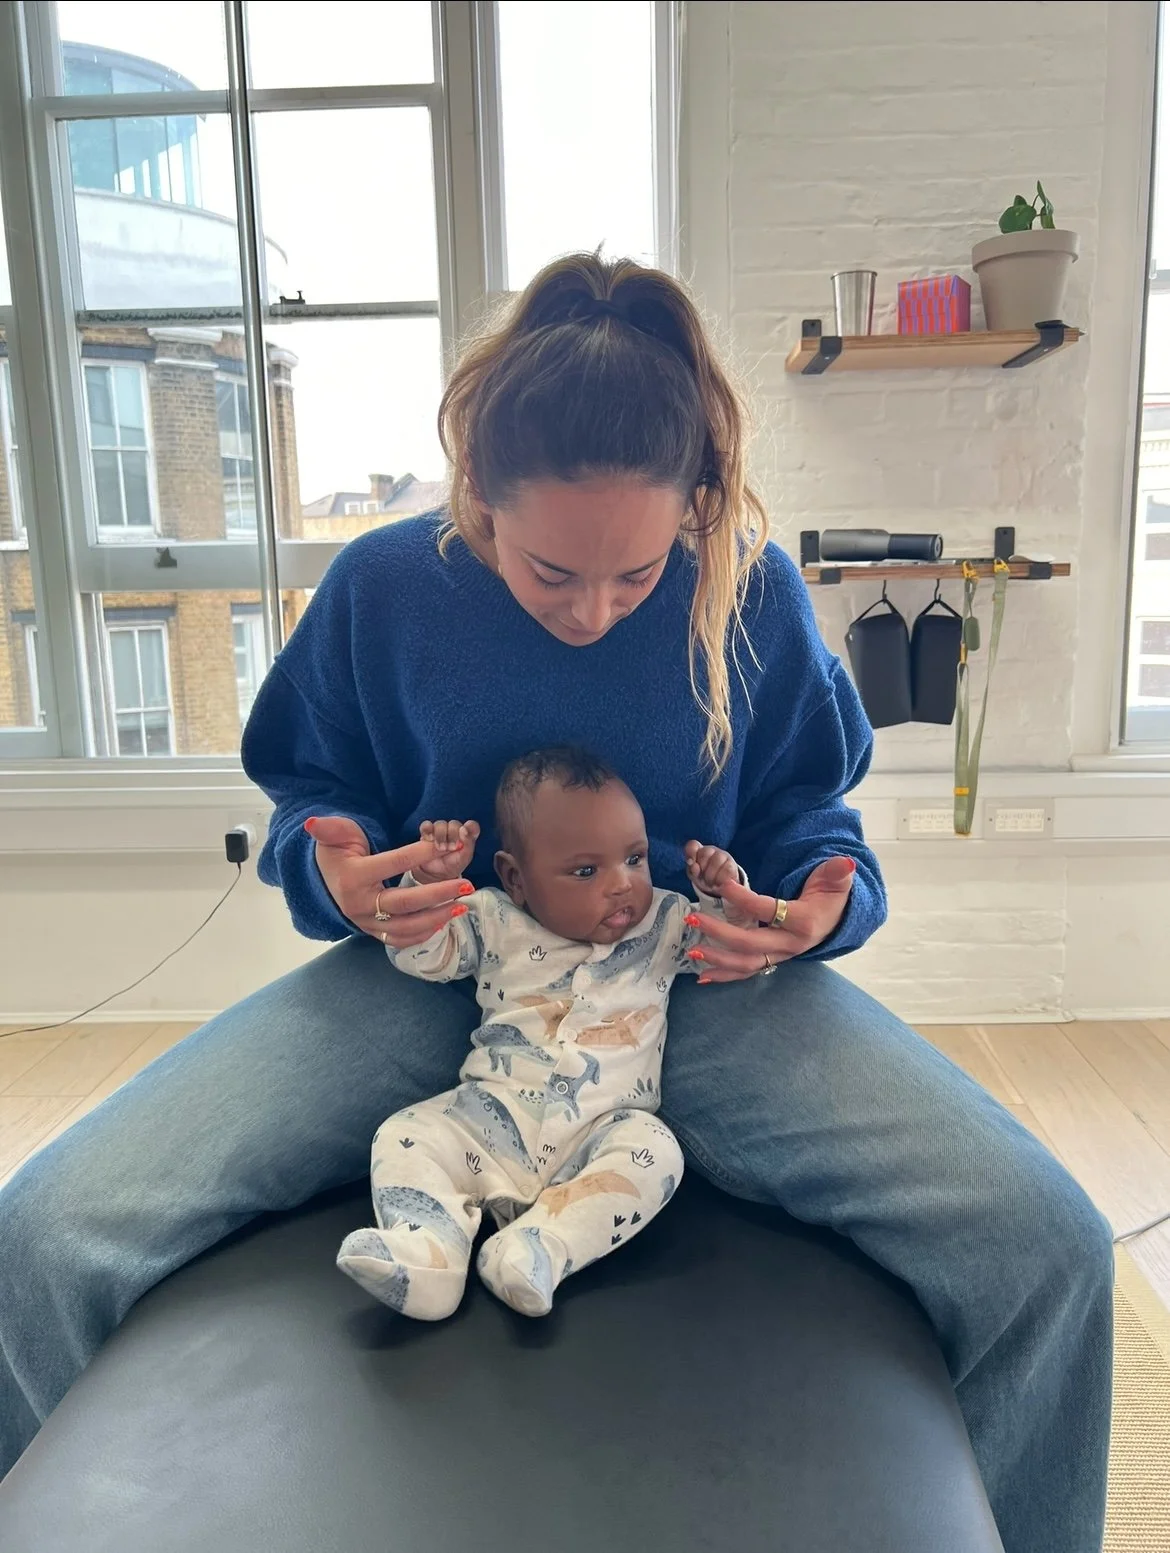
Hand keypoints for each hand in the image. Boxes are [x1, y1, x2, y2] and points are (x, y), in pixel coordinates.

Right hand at [305, 816, 472, 946]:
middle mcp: (359, 905)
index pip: (392, 864)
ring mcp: (367, 922)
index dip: (420, 854)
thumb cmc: (338, 851)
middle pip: (404, 903)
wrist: (326, 879)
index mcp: (352, 877)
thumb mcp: (335, 835)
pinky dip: (423, 934)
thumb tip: (312, 822)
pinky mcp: (374, 931)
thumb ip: (329, 828)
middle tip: (466, 884)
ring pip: (406, 927)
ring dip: (437, 918)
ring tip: (462, 905)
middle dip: (438, 894)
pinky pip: (400, 939)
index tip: (445, 846)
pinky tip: (444, 920)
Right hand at [413, 819, 480, 882]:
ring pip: (440, 824)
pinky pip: (426, 825)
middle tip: (450, 848)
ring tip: (440, 848)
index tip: (464, 832)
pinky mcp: (427, 833)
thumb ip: (468, 843)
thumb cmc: (453, 864)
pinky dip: (428, 830)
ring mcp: (440, 830)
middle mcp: (454, 830)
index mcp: (466, 835)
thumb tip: (464, 830)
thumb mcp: (464, 858)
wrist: (436, 874)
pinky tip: (430, 839)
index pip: (471, 826)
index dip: (469, 827)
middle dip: (453, 836)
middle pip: (454, 824)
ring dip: (440, 836)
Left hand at [683, 840, 739, 895]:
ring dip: (711, 875)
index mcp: (698, 851)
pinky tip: (719, 884)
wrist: (722, 886)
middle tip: (703, 879)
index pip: (693, 845)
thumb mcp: (695, 876)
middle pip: (704, 853)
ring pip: (717, 860)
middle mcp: (711, 850)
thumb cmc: (704, 878)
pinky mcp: (732, 864)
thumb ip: (692, 870)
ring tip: (711, 883)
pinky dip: (721, 879)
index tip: (691, 863)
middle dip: (702, 868)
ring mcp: (723, 855)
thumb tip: (694, 866)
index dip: (691, 853)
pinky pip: (727, 869)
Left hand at [684, 857, 856, 982]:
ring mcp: (779, 956)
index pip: (769, 911)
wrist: (835, 920)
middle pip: (751, 943)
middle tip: (694, 920)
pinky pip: (746, 971)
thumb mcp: (836, 881)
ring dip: (718, 959)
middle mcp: (790, 945)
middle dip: (720, 933)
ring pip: (746, 964)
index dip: (744, 899)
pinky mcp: (770, 960)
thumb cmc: (830, 897)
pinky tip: (702, 977)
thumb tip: (845, 863)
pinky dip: (724, 975)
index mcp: (803, 922)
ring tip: (692, 951)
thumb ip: (836, 872)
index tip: (723, 885)